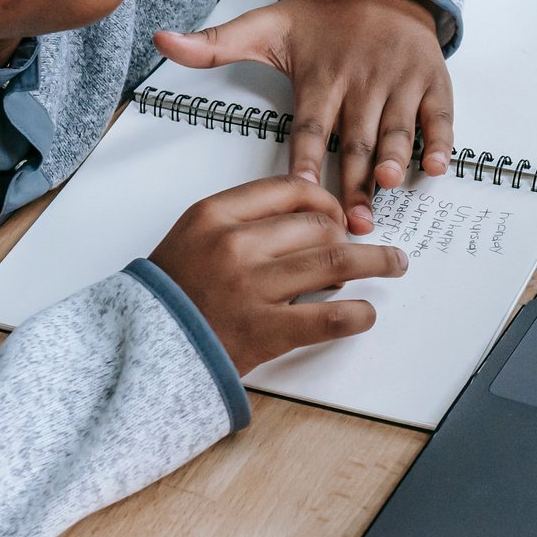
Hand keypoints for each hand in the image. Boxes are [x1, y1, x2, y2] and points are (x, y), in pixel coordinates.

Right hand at [149, 175, 407, 373]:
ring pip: (334, 261)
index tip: (337, 214)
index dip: (325, 200)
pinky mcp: (265, 332)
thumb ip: (244, 219)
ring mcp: (251, 289)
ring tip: (393, 264)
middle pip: (316, 225)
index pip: (289, 190)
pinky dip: (357, 314)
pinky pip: (329, 317)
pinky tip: (366, 313)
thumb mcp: (195, 236)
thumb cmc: (174, 293)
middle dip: (346, 236)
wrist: (143, 347)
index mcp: (215, 215)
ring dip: (374, 261)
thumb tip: (311, 217)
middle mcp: (233, 245)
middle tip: (357, 250)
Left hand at [154, 0, 452, 233]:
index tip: (299, 191)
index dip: (305, 160)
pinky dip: (440, 140)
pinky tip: (437, 166)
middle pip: (355, 139)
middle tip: (351, 219)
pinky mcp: (431, 80)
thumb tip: (161, 41)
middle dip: (354, 180)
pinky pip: (439, 114)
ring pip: (396, 128)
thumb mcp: (265, 26)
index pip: (309, 125)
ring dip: (395, 157)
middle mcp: (361, 80)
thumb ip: (215, 45)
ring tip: (389, 185)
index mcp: (321, 76)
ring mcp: (399, 81)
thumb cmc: (321, 20)